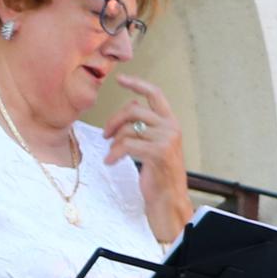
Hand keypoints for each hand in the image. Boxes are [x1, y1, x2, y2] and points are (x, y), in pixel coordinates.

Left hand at [104, 75, 190, 232]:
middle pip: (134, 109)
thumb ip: (146, 123)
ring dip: (114, 142)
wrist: (168, 199)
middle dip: (114, 120)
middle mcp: (171, 128)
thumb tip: (134, 101)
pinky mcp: (158, 153)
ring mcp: (166, 140)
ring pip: (128, 129)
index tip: (120, 79)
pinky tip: (111, 162)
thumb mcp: (153, 143)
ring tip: (112, 153)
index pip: (155, 94)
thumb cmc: (159, 173)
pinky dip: (114, 153)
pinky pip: (126, 145)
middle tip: (105, 134)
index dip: (137, 84)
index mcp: (171, 123)